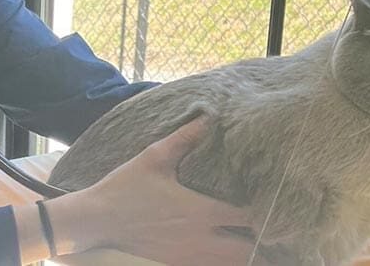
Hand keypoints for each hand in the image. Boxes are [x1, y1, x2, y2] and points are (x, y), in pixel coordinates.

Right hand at [45, 117, 271, 265]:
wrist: (97, 222)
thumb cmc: (126, 187)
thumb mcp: (154, 157)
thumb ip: (184, 139)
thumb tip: (208, 118)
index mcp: (201, 211)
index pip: (247, 217)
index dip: (264, 211)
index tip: (272, 202)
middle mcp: (201, 239)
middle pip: (248, 250)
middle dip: (262, 241)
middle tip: (271, 230)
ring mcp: (189, 257)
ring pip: (231, 264)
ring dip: (244, 254)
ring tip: (254, 243)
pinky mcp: (177, 265)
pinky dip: (222, 261)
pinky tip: (224, 251)